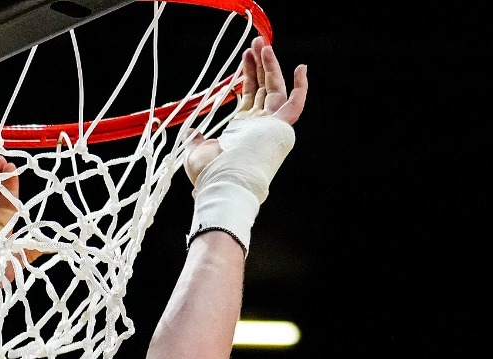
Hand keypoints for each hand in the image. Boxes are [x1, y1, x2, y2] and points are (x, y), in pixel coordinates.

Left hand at [186, 39, 306, 186]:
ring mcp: (270, 126)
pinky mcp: (280, 128)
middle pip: (263, 88)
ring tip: (262, 44)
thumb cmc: (209, 173)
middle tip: (255, 42)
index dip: (248, 75)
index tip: (243, 56)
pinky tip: (301, 68)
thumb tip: (191, 132)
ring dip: (271, 66)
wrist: (221, 183)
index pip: (249, 95)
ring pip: (276, 89)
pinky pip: (296, 105)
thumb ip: (194, 139)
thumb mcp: (195, 151)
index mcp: (242, 130)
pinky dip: (301, 87)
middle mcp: (258, 126)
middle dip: (259, 64)